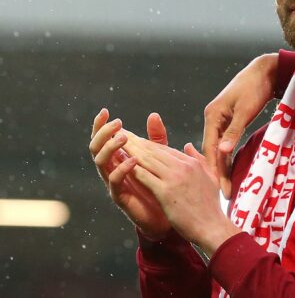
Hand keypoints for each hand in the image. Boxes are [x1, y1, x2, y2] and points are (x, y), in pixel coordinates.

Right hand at [89, 109, 171, 239]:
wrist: (166, 216)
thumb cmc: (160, 184)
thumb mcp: (160, 158)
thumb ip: (155, 139)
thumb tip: (153, 114)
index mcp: (118, 158)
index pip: (103, 139)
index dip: (100, 126)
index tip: (105, 111)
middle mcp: (112, 169)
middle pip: (96, 148)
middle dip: (103, 134)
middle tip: (117, 123)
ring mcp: (114, 183)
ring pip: (101, 163)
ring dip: (110, 148)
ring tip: (124, 138)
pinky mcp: (120, 197)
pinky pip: (114, 182)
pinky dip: (122, 170)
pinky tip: (134, 161)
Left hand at [123, 124, 239, 257]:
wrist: (212, 226)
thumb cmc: (211, 206)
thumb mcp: (210, 177)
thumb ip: (199, 159)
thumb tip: (188, 146)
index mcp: (192, 163)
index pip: (166, 149)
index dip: (148, 144)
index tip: (136, 140)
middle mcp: (183, 167)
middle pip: (154, 151)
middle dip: (136, 142)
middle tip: (121, 136)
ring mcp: (174, 178)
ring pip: (148, 160)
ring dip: (131, 152)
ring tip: (117, 146)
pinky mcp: (165, 192)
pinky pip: (145, 177)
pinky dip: (133, 169)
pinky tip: (122, 165)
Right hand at [202, 53, 278, 197]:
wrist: (266, 71)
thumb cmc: (256, 87)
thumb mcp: (246, 110)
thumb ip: (234, 131)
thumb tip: (222, 152)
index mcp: (212, 115)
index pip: (209, 148)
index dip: (213, 169)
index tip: (219, 189)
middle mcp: (212, 118)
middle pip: (212, 150)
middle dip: (217, 172)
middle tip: (225, 195)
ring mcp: (220, 120)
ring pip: (218, 148)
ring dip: (222, 167)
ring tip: (226, 188)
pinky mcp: (230, 121)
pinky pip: (226, 143)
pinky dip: (227, 156)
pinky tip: (229, 170)